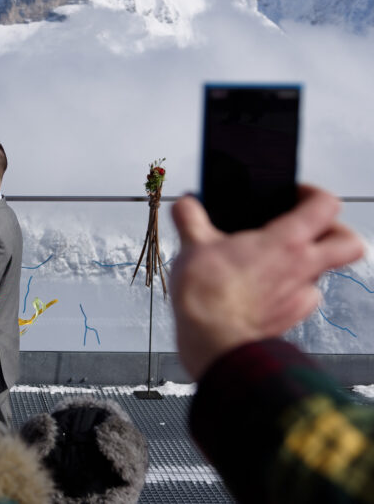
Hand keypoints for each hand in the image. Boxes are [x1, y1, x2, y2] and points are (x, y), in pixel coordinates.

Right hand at [170, 185, 363, 379]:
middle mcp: (303, 267)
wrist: (214, 341)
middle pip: (349, 242)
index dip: (314, 194)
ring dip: (305, 264)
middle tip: (310, 228)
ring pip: (323, 273)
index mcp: (285, 241)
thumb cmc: (209, 294)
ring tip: (274, 262)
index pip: (326, 205)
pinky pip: (302, 298)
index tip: (295, 194)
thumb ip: (190, 217)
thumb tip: (186, 204)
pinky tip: (264, 289)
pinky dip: (289, 291)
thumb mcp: (192, 245)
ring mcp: (302, 295)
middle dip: (336, 231)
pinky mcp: (293, 317)